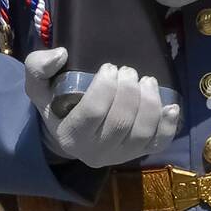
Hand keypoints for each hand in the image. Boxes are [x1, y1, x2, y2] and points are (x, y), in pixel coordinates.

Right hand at [24, 48, 180, 168]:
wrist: (72, 130)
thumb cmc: (58, 104)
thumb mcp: (39, 86)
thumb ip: (39, 67)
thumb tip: (61, 54)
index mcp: (70, 136)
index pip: (93, 113)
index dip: (105, 87)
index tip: (109, 67)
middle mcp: (96, 152)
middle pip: (121, 122)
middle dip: (128, 91)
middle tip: (128, 71)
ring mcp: (121, 155)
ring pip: (143, 132)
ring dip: (149, 102)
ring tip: (147, 81)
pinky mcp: (140, 153)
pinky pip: (160, 143)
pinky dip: (169, 125)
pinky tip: (171, 106)